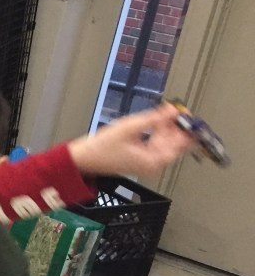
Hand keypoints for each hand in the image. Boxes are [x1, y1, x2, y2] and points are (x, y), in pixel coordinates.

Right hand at [67, 102, 193, 177]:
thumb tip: (173, 110)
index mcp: (154, 161)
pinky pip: (157, 146)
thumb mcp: (130, 127)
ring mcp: (148, 163)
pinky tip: (155, 123)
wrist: (85, 158)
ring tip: (162, 115)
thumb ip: (154, 118)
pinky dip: (158, 134)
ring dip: (166, 128)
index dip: (187, 128)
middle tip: (176, 110)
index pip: (180, 144)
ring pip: (166, 143)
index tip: (189, 115)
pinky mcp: (142, 160)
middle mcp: (154, 165)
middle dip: (176, 126)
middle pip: (175, 144)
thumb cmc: (102, 147)